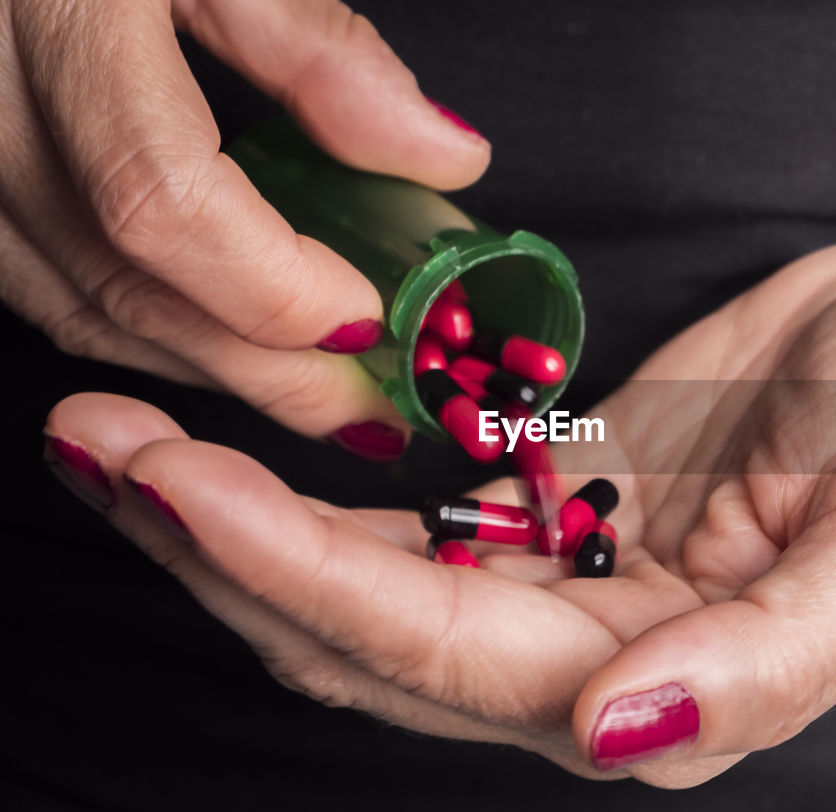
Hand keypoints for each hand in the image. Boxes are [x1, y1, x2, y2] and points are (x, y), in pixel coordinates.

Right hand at [2, 0, 487, 453]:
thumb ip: (325, 53)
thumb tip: (444, 156)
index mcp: (56, 14)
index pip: (161, 198)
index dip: (276, 285)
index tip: (370, 318)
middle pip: (135, 290)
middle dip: (275, 372)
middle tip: (380, 410)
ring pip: (89, 316)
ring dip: (218, 370)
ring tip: (322, 390)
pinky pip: (53, 298)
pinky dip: (155, 335)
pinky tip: (227, 340)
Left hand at [44, 239, 835, 787]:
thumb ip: (772, 662)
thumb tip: (624, 730)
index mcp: (666, 686)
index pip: (441, 654)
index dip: (303, 578)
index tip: (182, 486)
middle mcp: (594, 659)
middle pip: (365, 637)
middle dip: (221, 556)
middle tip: (95, 452)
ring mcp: (566, 587)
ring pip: (364, 587)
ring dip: (240, 528)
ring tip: (120, 449)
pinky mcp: (557, 511)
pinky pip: (411, 523)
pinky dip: (315, 496)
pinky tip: (236, 460)